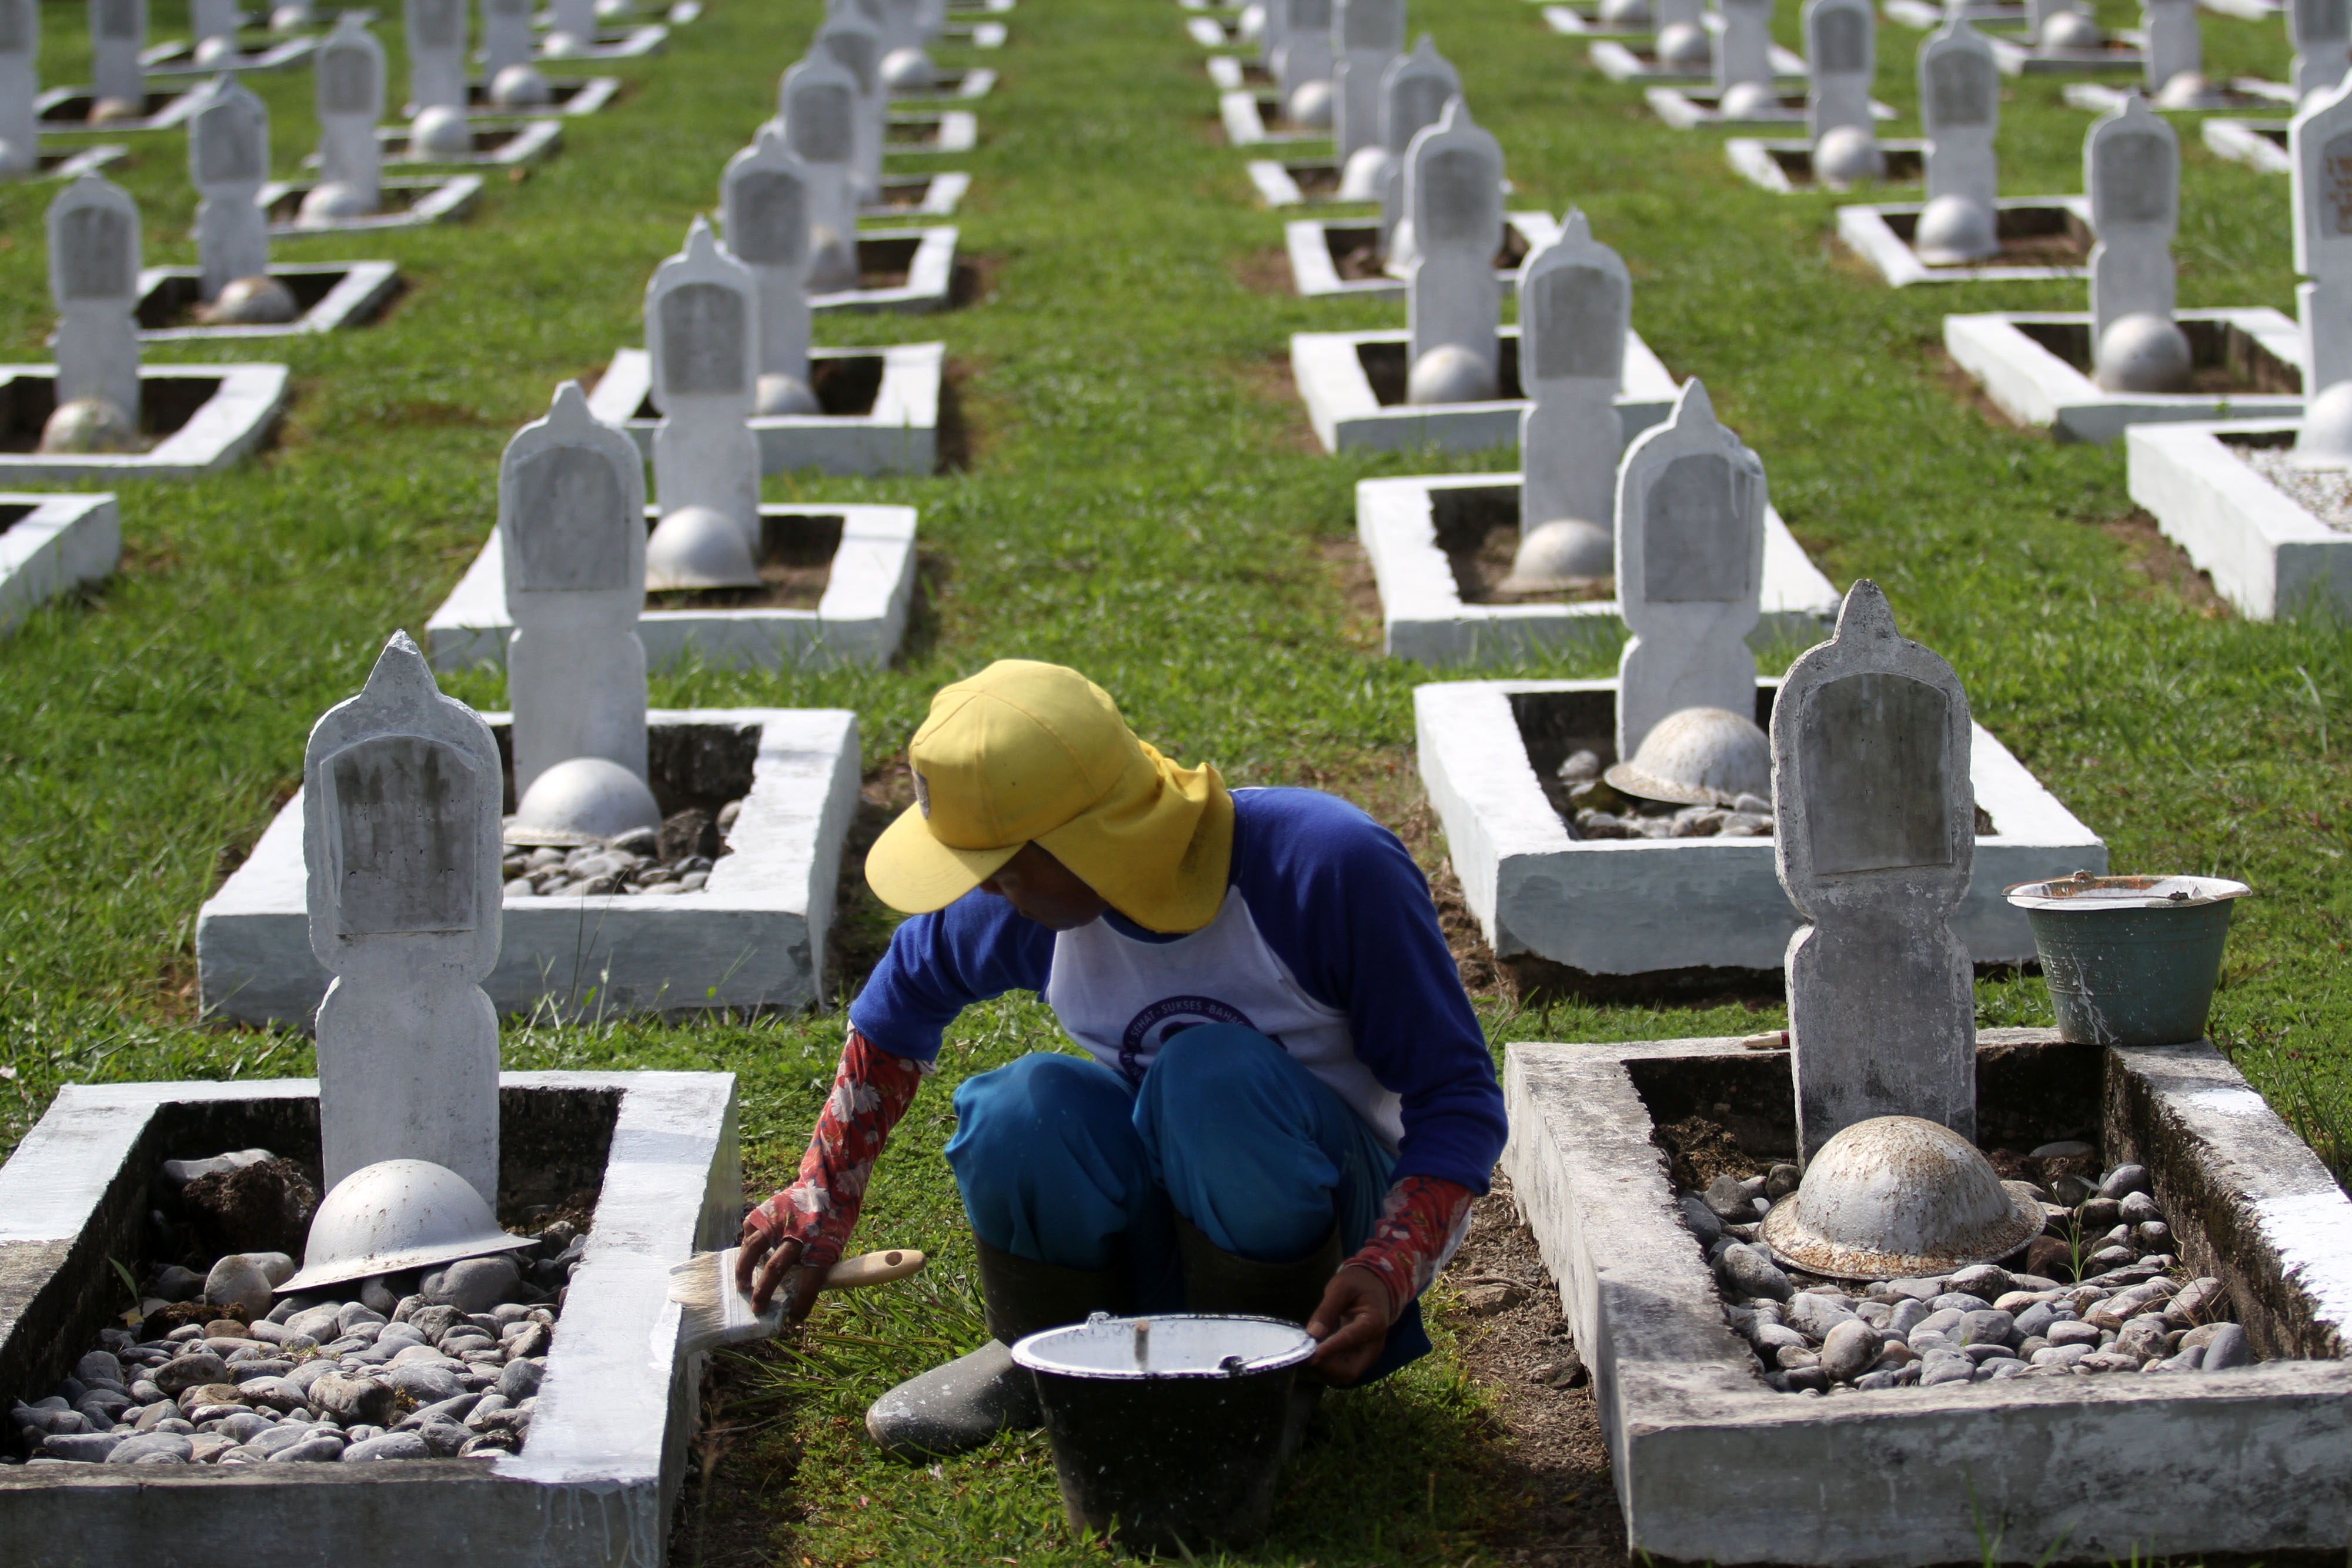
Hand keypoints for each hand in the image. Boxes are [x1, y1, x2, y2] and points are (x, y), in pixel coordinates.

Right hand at [736, 1213, 828, 1322]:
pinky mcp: (767, 1210)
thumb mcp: (833, 1248)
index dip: (802, 1304)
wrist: (829, 1187)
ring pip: (754, 1248)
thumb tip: (793, 1292)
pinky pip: (750, 1230)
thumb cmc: (832, 1224)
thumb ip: (815, 1267)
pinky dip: (747, 1244)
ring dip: (744, 1271)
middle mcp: (798, 1236)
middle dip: (763, 1293)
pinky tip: (748, 1255)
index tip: (793, 1318)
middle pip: (776, 1269)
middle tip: (757, 1309)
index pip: (810, 1284)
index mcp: (821, 1248)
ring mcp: (779, 1221)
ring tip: (742, 1287)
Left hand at [1304, 1265, 1395, 1386]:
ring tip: (1309, 1349)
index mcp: (1374, 1322)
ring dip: (1324, 1369)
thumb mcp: (1341, 1287)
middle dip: (1325, 1366)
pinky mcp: (1360, 1358)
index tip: (1311, 1354)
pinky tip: (1316, 1351)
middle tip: (1306, 1352)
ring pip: (1345, 1375)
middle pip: (1349, 1371)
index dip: (1330, 1349)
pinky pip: (1343, 1371)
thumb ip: (1327, 1310)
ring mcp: (1368, 1355)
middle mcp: (1374, 1345)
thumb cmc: (1358, 1284)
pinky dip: (1328, 1367)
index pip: (1350, 1340)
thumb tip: (1313, 1334)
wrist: (1376, 1288)